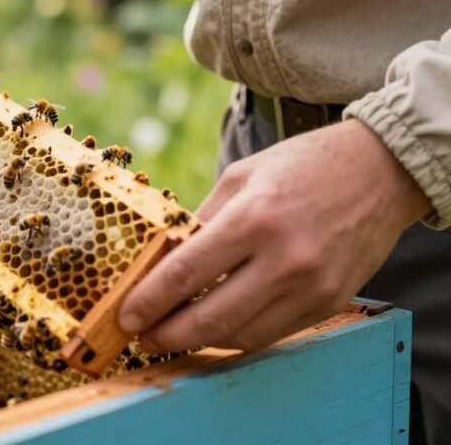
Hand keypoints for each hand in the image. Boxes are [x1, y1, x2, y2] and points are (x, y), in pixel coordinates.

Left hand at [118, 119, 430, 352]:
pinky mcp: (329, 302)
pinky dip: (236, 336)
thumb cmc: (303, 166)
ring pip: (240, 335)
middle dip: (166, 333)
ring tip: (173, 331)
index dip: (149, 301)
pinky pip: (271, 335)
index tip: (126, 315)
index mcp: (253, 218)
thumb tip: (160, 260)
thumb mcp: (241, 176)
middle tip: (141, 335)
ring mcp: (311, 286)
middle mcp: (284, 258)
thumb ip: (200, 220)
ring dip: (199, 341)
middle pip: (210, 318)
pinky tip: (215, 326)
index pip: (186, 273)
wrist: (381, 171)